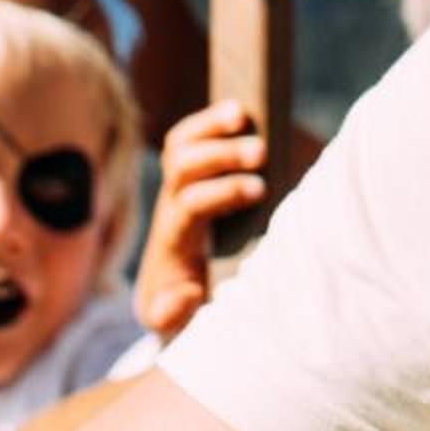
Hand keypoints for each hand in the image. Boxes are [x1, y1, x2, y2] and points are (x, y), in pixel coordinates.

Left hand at [133, 99, 268, 337]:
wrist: (169, 294)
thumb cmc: (180, 306)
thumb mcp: (173, 319)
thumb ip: (173, 313)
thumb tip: (185, 292)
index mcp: (174, 240)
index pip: (190, 204)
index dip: (222, 192)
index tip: (259, 190)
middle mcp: (170, 205)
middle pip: (182, 167)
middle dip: (220, 155)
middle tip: (260, 152)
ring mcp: (175, 186)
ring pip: (179, 144)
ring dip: (210, 126)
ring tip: (244, 114)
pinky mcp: (187, 174)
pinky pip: (186, 136)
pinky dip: (207, 120)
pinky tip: (238, 111)